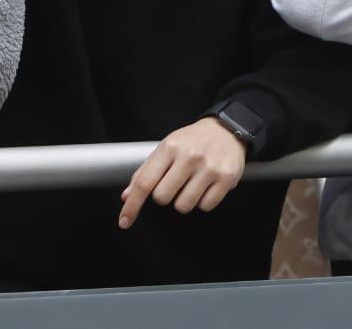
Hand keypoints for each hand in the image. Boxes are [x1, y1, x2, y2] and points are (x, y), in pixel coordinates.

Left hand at [118, 117, 246, 228]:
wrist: (226, 129)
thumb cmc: (192, 141)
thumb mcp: (166, 148)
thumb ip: (145, 172)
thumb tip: (127, 196)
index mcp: (170, 148)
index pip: (144, 182)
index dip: (132, 205)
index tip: (125, 221)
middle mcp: (189, 157)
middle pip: (162, 198)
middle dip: (165, 196)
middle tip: (174, 183)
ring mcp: (209, 168)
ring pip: (184, 206)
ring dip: (184, 201)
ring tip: (191, 184)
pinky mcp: (226, 178)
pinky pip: (205, 206)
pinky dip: (203, 201)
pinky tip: (205, 186)